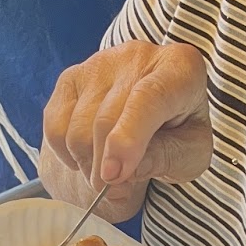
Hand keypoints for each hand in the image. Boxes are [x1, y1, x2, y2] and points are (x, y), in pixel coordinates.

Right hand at [40, 41, 211, 218]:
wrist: (159, 114)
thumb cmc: (180, 132)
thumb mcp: (190, 153)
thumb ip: (162, 159)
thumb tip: (119, 172)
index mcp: (179, 68)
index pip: (147, 98)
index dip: (127, 139)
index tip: (114, 175)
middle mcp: (137, 57)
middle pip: (105, 118)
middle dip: (104, 166)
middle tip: (114, 189)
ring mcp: (99, 64)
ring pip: (77, 127)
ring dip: (87, 164)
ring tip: (108, 172)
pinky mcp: (71, 77)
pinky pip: (55, 126)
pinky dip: (67, 153)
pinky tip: (89, 157)